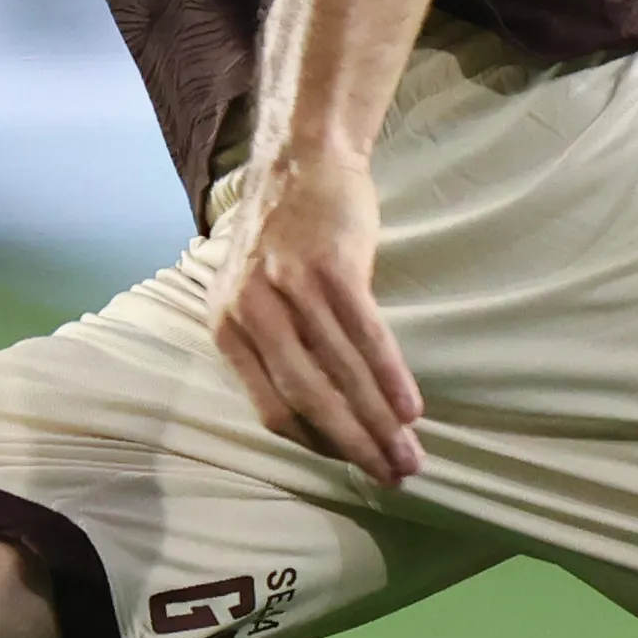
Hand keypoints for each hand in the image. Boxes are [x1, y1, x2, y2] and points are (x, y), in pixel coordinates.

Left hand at [204, 137, 423, 482]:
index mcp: (227, 326)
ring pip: (340, 373)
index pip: (271, 409)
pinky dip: (390, 377)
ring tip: (410, 455)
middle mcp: (252, 311)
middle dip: (353, 447)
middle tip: (391, 477)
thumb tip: (313, 413)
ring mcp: (291, 287)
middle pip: (307, 399)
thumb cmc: (284, 234)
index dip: (316, 444)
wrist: (303, 159)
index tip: (352, 463)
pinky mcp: (332, 266)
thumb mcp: (252, 292)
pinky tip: (410, 408)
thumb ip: (271, 346)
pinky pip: (365, 335)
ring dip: (379, 423)